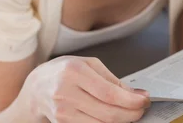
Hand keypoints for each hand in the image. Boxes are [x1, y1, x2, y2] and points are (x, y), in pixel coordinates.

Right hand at [22, 55, 149, 122]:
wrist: (36, 88)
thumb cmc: (65, 71)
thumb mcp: (88, 65)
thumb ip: (112, 79)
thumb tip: (136, 94)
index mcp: (74, 72)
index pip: (109, 93)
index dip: (130, 101)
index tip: (145, 100)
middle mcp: (66, 93)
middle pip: (107, 113)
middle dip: (131, 114)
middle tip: (142, 110)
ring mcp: (62, 112)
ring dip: (121, 121)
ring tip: (132, 114)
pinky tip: (116, 118)